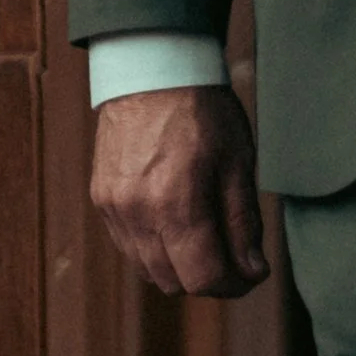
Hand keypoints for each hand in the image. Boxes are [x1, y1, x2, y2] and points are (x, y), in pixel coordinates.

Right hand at [91, 84, 267, 297]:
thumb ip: (243, 223)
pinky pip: (129, 247)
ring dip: (181, 268)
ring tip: (208, 240)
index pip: (204, 278)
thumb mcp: (238, 163)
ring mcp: (113, 208)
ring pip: (148, 271)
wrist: (151, 70)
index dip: (236, 285)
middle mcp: (136, 213)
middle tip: (236, 258)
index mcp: (175, 204)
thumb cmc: (202, 111)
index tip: (254, 273)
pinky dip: (155, 250)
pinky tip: (177, 224)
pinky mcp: (101, 200)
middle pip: (175, 282)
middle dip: (210, 279)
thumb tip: (252, 271)